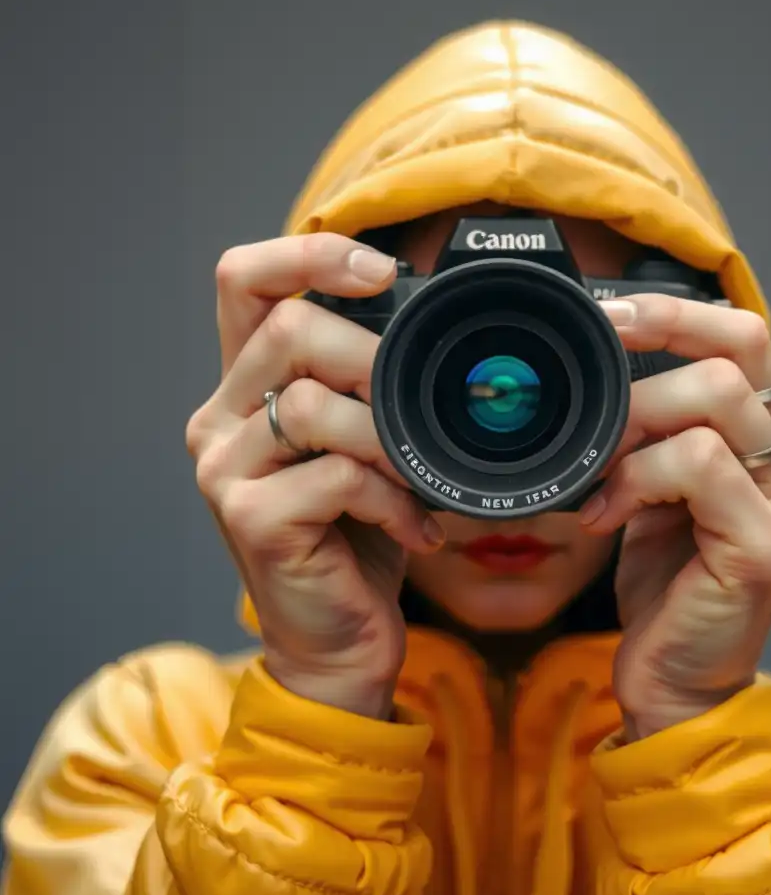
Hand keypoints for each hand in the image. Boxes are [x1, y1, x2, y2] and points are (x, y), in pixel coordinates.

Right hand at [185, 233, 445, 717]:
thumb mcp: (362, 447)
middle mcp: (220, 420)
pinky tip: (411, 527)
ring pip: (312, 402)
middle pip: (288, 330)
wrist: (337, 640)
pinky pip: (337, 474)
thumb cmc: (356, 537)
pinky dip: (392, 497)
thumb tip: (426, 324)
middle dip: (373, 360)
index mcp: (246, 387)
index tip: (383, 272)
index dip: (308, 255)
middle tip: (416, 414)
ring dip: (388, 439)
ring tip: (418, 480)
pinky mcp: (249, 518)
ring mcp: (225, 469)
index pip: (244, 281)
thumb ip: (365, 387)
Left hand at [582, 295, 770, 740]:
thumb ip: (650, 437)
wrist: (676, 683)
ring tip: (600, 471)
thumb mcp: (653, 494)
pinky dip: (636, 478)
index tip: (608, 315)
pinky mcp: (768, 544)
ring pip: (715, 399)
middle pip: (739, 348)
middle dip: (651, 349)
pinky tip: (608, 515)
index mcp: (768, 444)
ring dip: (634, 422)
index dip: (676, 311)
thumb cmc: (663, 588)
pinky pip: (698, 464)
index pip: (744, 337)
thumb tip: (596, 378)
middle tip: (592, 382)